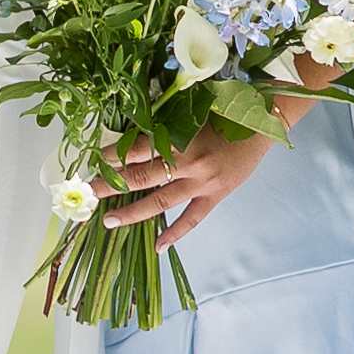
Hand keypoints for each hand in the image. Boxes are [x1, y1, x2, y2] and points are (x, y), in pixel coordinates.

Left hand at [95, 107, 283, 239]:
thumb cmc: (227, 108)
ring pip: (161, 202)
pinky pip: (192, 218)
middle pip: (141, 177)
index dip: (114, 155)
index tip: (95, 160)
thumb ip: (167, 122)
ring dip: (133, 213)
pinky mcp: (216, 195)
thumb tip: (134, 134)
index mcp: (181, 136)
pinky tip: (158, 246)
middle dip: (112, 185)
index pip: (138, 149)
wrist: (265, 121)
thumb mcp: (194, 108)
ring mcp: (203, 183)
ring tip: (109, 221)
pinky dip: (175, 233)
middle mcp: (188, 163)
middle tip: (88, 193)